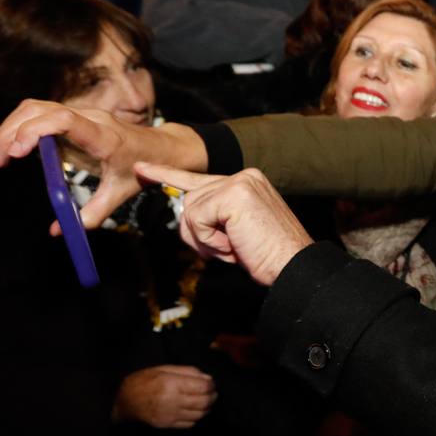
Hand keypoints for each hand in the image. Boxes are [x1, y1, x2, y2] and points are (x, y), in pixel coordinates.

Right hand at [0, 99, 207, 231]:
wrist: (161, 147)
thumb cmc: (142, 168)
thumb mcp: (121, 193)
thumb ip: (93, 213)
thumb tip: (59, 231)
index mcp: (103, 135)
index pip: (66, 121)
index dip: (37, 131)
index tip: (16, 152)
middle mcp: (89, 118)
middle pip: (40, 110)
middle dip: (11, 132)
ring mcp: (79, 114)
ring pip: (35, 108)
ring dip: (10, 128)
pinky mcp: (71, 116)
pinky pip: (39, 113)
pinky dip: (19, 127)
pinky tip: (10, 150)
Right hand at [113, 365, 216, 428]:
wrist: (124, 400)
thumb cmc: (144, 381)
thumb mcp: (164, 369)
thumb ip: (188, 372)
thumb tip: (208, 378)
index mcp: (172, 384)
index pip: (203, 387)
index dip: (211, 385)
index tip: (211, 383)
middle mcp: (172, 401)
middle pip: (204, 402)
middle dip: (213, 397)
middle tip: (213, 393)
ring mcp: (170, 415)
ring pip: (199, 414)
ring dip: (207, 408)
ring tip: (206, 402)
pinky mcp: (167, 425)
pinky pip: (190, 424)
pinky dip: (196, 417)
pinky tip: (195, 411)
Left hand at [135, 164, 312, 287]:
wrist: (293, 266)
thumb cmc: (268, 255)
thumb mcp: (236, 231)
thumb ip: (214, 216)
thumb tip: (186, 213)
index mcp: (247, 181)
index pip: (197, 178)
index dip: (166, 175)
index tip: (142, 169)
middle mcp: (244, 175)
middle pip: (189, 200)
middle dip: (198, 233)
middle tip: (230, 249)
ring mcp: (239, 182)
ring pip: (190, 210)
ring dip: (206, 240)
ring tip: (236, 247)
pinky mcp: (233, 194)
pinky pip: (196, 219)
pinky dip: (209, 241)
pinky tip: (234, 244)